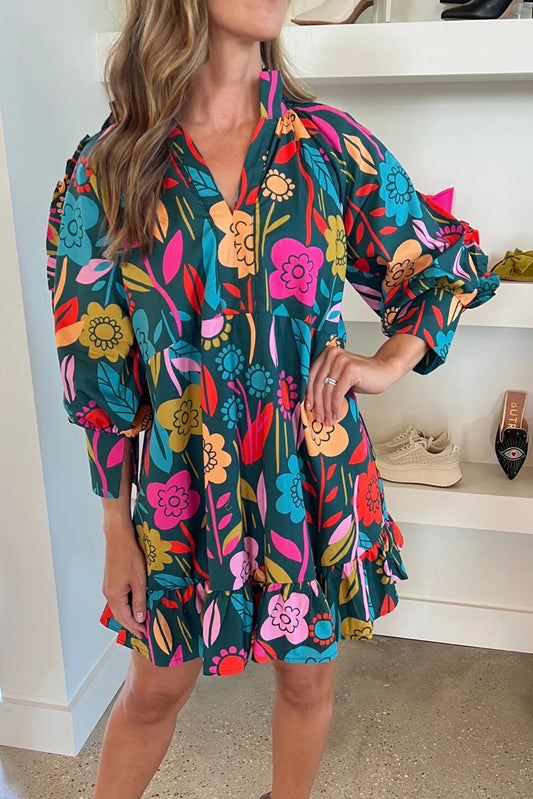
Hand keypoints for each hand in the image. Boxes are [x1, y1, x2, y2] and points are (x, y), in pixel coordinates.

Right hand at [102, 520, 147, 638]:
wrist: (119, 537)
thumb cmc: (129, 555)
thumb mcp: (140, 580)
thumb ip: (139, 601)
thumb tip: (140, 618)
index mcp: (115, 595)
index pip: (126, 618)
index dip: (136, 628)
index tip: (146, 634)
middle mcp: (109, 593)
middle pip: (120, 616)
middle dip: (132, 625)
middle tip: (144, 632)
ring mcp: (108, 587)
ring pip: (118, 608)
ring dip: (128, 617)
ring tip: (140, 622)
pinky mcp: (110, 582)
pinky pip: (117, 600)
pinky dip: (125, 607)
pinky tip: (133, 607)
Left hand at [305, 345, 399, 425]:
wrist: (384, 371)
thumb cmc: (361, 376)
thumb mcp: (339, 376)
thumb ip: (326, 382)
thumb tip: (311, 402)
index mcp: (327, 353)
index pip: (311, 376)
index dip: (308, 394)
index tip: (308, 407)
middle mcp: (332, 354)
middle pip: (318, 384)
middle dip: (318, 404)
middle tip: (319, 418)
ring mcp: (341, 361)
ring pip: (327, 391)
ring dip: (327, 409)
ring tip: (328, 419)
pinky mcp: (350, 370)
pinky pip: (337, 393)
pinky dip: (335, 406)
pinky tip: (336, 414)